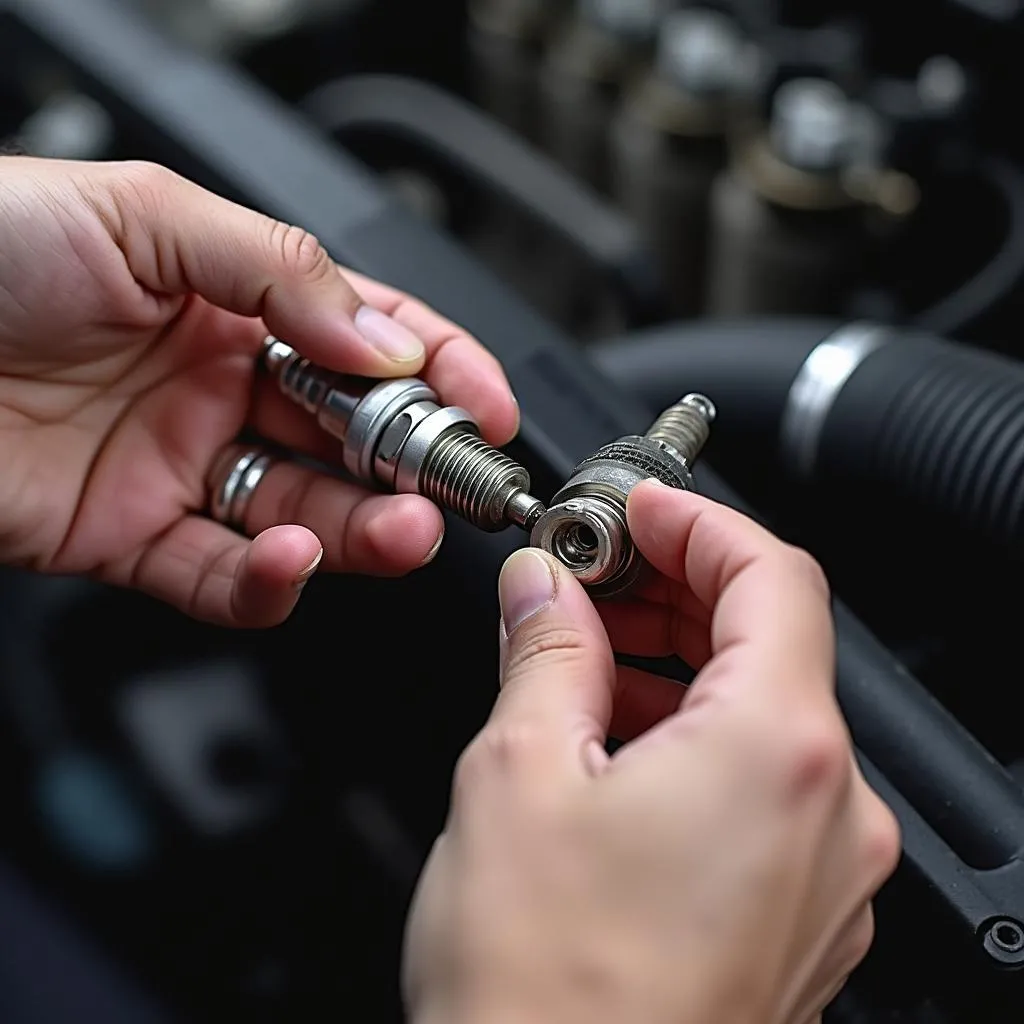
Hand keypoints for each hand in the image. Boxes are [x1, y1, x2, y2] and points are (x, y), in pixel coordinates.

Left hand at [0, 157, 516, 624]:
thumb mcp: (144, 214)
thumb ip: (282, 271)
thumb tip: (386, 336)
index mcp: (232, 300)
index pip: (367, 335)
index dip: (439, 368)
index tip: (488, 404)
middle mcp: (217, 384)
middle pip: (349, 436)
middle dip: (415, 462)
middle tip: (457, 486)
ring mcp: (180, 465)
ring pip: (303, 512)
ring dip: (365, 530)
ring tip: (404, 531)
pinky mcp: (130, 538)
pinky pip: (220, 576)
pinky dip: (267, 580)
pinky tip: (291, 557)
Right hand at [404, 482, 899, 1023]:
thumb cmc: (540, 996)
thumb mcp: (516, 773)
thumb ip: (543, 649)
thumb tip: (542, 587)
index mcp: (776, 752)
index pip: (769, 572)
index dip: (694, 520)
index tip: (634, 508)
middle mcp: (830, 813)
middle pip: (771, 637)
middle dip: (673, 590)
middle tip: (586, 576)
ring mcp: (824, 872)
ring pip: (763, 711)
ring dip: (675, 663)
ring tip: (582, 657)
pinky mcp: (795, 914)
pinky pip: (761, 783)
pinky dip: (693, 735)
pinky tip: (616, 741)